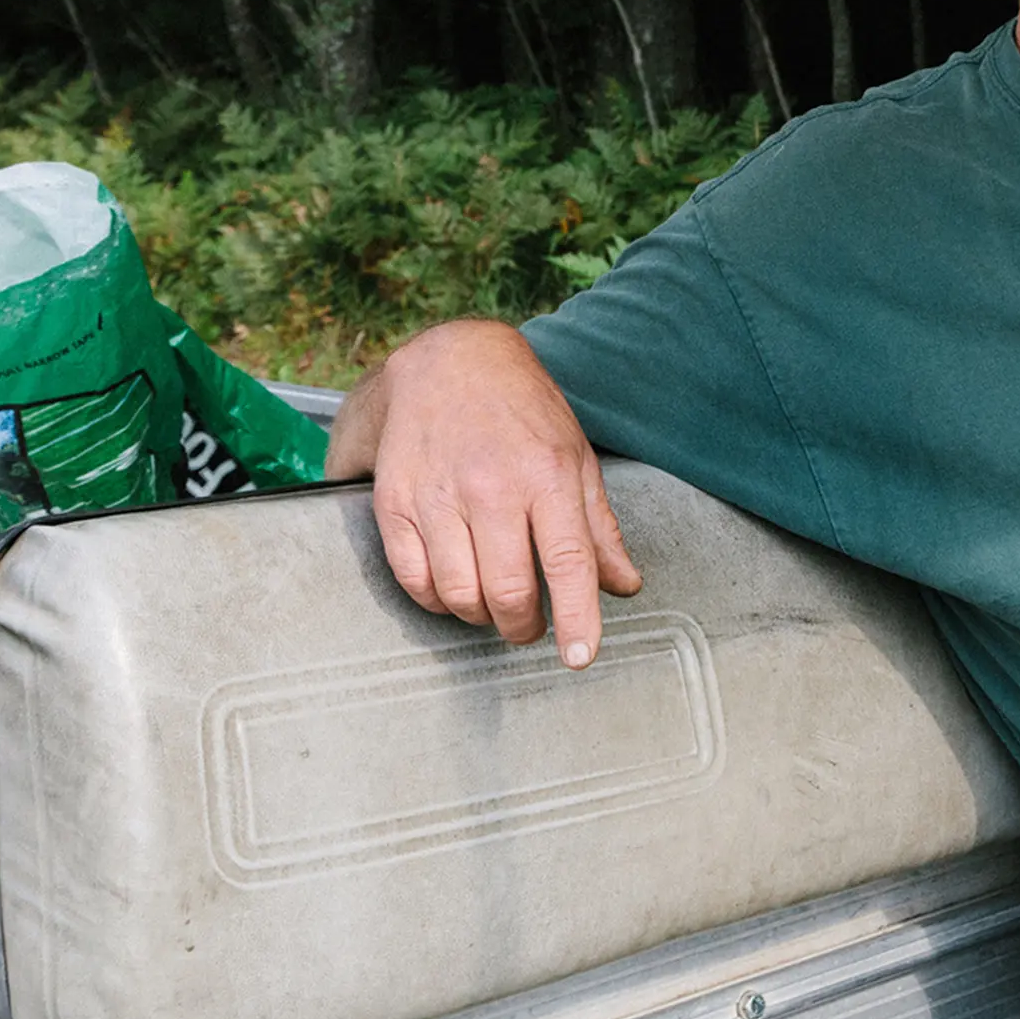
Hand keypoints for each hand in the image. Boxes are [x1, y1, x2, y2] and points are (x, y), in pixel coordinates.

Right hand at [325, 318, 640, 665]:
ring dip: (481, 616)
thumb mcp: (576, 458)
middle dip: (523, 626)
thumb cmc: (523, 411)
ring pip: (458, 593)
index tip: (581, 657)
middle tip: (530, 627)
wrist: (450, 361)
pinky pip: (414, 579)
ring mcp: (438, 496)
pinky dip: (437, 600)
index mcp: (547, 475)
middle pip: (508, 590)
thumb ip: (600, 528)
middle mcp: (491, 487)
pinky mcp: (395, 503)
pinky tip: (454, 588)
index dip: (577, 618)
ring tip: (494, 604)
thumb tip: (624, 585)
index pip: (568, 562)